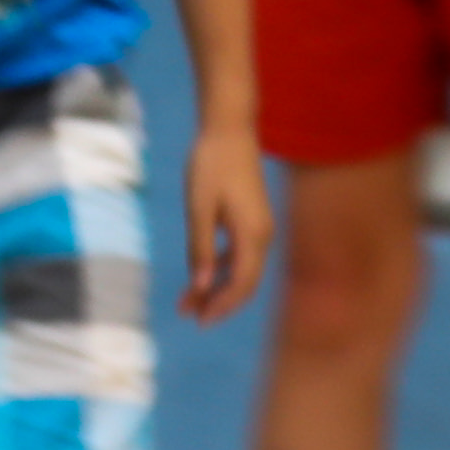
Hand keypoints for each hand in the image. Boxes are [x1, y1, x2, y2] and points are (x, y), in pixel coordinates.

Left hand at [179, 120, 273, 319]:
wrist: (229, 130)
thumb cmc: (211, 165)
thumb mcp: (198, 208)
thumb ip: (200, 248)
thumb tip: (200, 286)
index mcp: (252, 235)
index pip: (241, 284)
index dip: (221, 305)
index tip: (198, 319)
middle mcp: (262, 236)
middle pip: (244, 282)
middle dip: (218, 302)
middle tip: (189, 315)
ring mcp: (259, 228)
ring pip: (241, 270)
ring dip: (216, 286)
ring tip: (187, 300)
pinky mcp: (252, 221)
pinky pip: (239, 254)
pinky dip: (220, 267)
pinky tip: (200, 275)